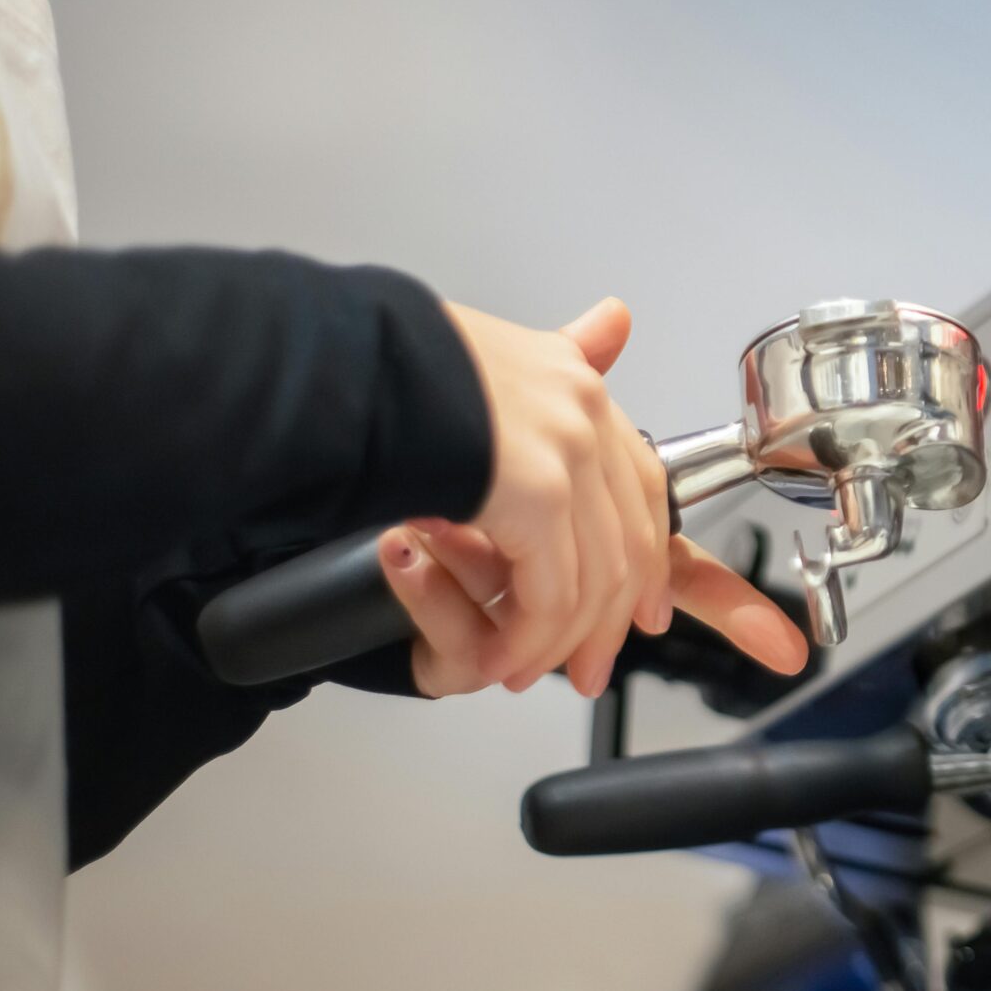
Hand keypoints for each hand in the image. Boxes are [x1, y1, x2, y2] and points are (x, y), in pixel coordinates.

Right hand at [372, 296, 802, 697]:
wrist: (342, 360)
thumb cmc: (393, 361)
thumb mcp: (494, 354)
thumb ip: (560, 354)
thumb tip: (617, 320)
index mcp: (577, 381)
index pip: (643, 481)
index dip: (647, 552)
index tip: (643, 606)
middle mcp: (584, 413)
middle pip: (630, 539)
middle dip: (612, 616)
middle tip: (589, 664)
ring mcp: (568, 453)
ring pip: (595, 577)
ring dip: (562, 640)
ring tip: (527, 669)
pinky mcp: (537, 494)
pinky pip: (550, 592)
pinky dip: (528, 637)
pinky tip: (503, 657)